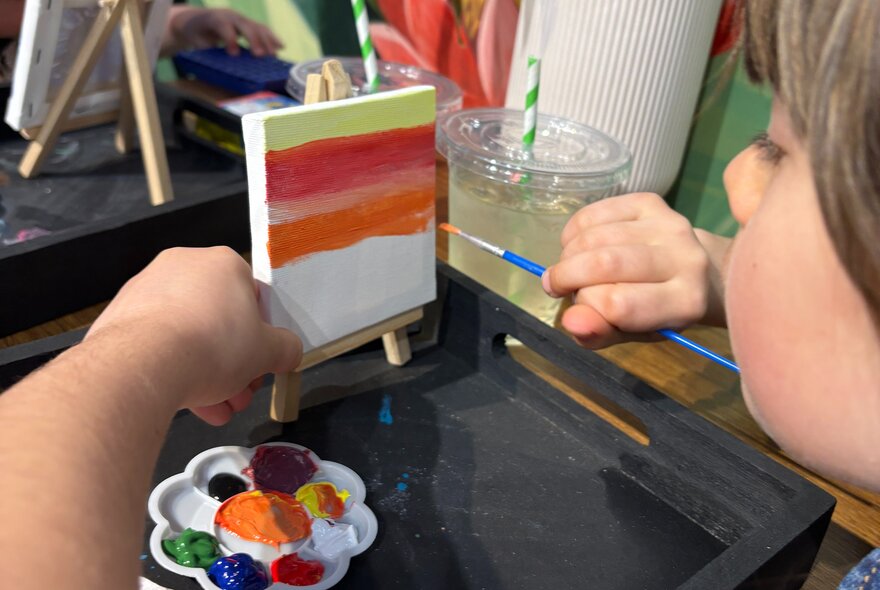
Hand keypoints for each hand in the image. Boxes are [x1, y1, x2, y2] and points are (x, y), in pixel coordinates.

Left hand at [87, 247, 300, 424]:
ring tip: (217, 408)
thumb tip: (289, 352)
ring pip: (188, 335)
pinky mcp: (121, 316)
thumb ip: (285, 349)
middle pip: (219, 320)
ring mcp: (147, 290)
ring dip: (207, 374)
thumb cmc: (211, 345)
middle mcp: (183, 267)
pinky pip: (158, 344)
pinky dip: (175, 370)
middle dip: (233, 363)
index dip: (261, 336)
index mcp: (223, 263)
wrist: (142, 364)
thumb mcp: (267, 351)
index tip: (261, 363)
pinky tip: (189, 402)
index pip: (253, 297)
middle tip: (241, 393)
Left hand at [163, 6, 282, 56]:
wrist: (196, 20)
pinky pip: (262, 29)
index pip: (224, 26)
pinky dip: (272, 38)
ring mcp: (241, 19)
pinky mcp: (249, 24)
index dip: (230, 39)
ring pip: (257, 26)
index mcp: (214, 19)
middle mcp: (230, 16)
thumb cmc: (196, 34)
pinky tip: (281, 46)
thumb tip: (223, 60)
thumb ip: (208, 49)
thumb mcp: (196, 41)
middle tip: (260, 55)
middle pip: (245, 25)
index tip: (235, 54)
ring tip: (275, 54)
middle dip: (254, 39)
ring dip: (267, 40)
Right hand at [542, 193, 710, 348]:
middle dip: (567, 276)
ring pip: (595, 236)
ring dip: (568, 255)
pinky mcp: (651, 203)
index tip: (577, 308)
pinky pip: (595, 213)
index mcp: (684, 303)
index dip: (587, 305)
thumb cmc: (658, 311)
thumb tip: (570, 321)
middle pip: (605, 263)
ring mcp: (669, 225)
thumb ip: (601, 333)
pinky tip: (577, 245)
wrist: (698, 274)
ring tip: (570, 269)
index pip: (618, 304)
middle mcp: (685, 260)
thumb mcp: (630, 333)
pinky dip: (574, 231)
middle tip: (556, 286)